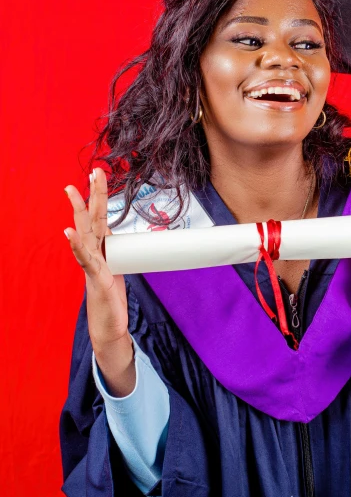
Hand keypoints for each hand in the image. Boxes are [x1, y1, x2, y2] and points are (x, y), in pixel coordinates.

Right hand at [64, 167, 134, 395]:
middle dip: (93, 193)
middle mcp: (94, 252)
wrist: (110, 326)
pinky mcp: (95, 279)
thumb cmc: (113, 297)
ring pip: (85, 233)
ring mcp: (92, 264)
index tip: (100, 173)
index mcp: (102, 247)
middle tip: (94, 171)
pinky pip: (85, 259)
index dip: (101, 194)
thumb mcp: (120, 267)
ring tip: (72, 193)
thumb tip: (136, 237)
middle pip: (92, 217)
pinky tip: (69, 232)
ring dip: (79, 213)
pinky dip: (76, 245)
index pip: (100, 215)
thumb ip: (121, 252)